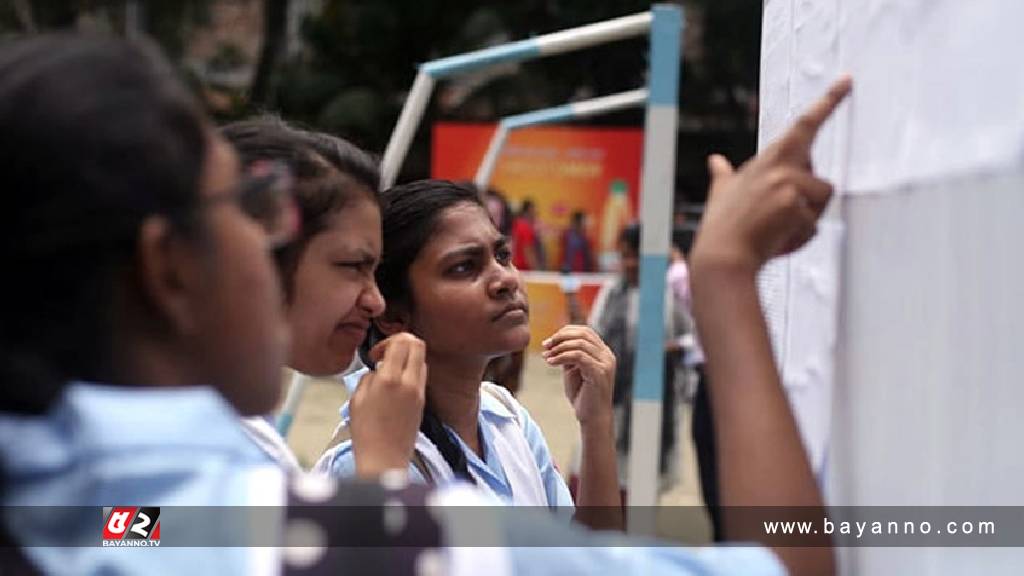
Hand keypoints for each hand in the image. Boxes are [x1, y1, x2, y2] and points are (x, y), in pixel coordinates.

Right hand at [348, 332, 426, 477]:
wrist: (384, 459)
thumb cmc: (365, 433)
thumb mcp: (356, 400)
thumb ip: (368, 377)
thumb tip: (378, 368)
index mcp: (389, 380)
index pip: (402, 341)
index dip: (388, 341)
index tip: (376, 354)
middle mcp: (409, 383)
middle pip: (418, 344)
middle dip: (403, 343)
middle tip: (388, 355)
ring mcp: (419, 392)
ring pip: (422, 360)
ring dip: (408, 359)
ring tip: (391, 373)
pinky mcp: (423, 402)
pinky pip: (421, 377)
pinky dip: (411, 373)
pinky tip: (397, 386)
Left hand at [542, 325, 615, 431]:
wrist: (593, 418)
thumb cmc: (583, 396)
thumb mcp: (574, 370)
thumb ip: (569, 355)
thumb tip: (556, 341)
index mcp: (603, 353)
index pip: (585, 331)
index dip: (565, 332)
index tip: (548, 342)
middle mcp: (607, 355)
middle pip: (583, 334)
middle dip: (560, 337)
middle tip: (545, 346)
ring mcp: (605, 364)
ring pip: (580, 343)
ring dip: (559, 347)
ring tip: (546, 356)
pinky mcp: (599, 373)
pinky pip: (579, 356)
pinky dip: (562, 357)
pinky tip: (551, 363)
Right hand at [692, 77, 851, 275]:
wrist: (722, 257)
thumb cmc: (722, 227)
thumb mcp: (721, 193)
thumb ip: (723, 174)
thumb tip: (714, 160)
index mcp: (767, 159)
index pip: (803, 125)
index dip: (828, 102)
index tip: (848, 81)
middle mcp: (780, 167)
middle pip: (819, 177)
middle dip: (807, 199)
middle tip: (779, 216)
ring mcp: (788, 186)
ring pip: (820, 202)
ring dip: (805, 221)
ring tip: (776, 230)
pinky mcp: (796, 208)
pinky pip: (813, 227)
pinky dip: (798, 239)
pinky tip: (776, 243)